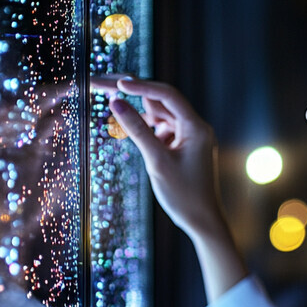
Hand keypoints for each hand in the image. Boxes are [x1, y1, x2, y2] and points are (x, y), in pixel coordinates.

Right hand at [91, 75, 247, 301]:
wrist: (202, 221)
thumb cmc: (184, 195)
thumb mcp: (156, 161)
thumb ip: (137, 130)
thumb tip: (116, 103)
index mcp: (196, 127)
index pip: (167, 95)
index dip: (141, 86)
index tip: (117, 84)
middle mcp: (195, 127)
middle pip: (161, 101)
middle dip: (135, 93)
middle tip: (104, 85)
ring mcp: (190, 136)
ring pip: (160, 115)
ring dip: (139, 111)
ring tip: (110, 102)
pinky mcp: (184, 147)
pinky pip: (162, 130)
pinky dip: (146, 128)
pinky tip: (127, 128)